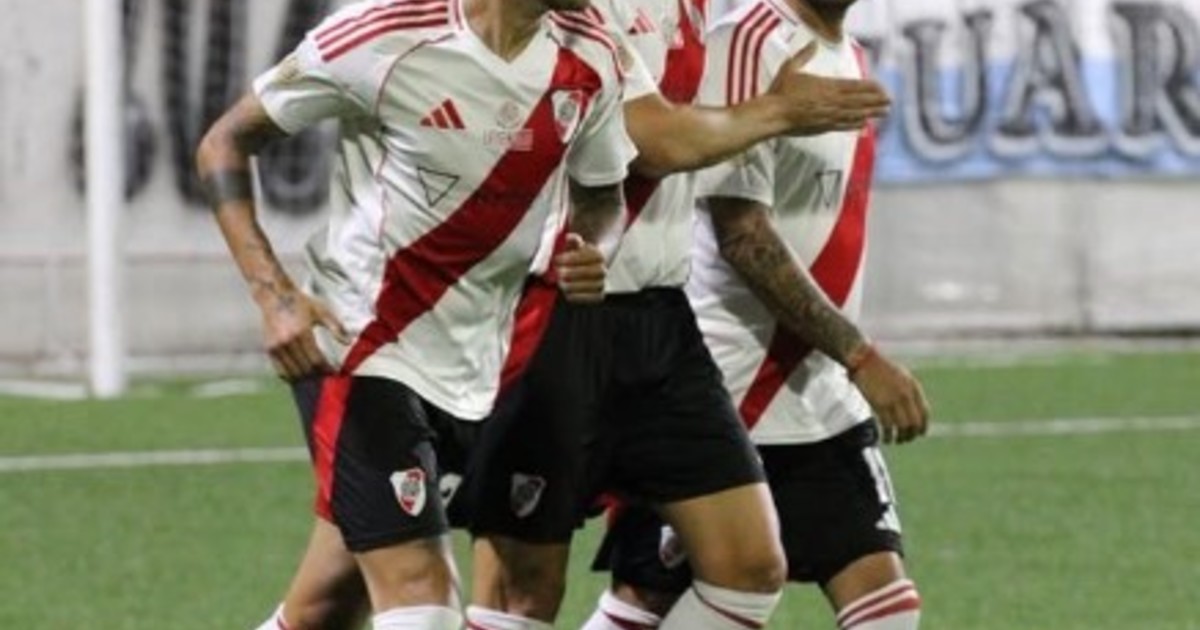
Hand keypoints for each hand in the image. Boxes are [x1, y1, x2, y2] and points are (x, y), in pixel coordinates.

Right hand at [258, 288, 349, 380]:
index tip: (334, 373)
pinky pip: (280, 369)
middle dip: (317, 375)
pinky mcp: (269, 349)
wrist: (275, 295)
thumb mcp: (321, 311)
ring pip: (293, 372)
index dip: (326, 369)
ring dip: (304, 378)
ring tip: (314, 378)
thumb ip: (336, 327)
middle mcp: (288, 342)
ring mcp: (277, 346)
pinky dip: (290, 375)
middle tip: (326, 377)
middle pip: (305, 369)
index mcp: (302, 333)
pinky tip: (299, 376)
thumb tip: (348, 342)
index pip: (317, 360)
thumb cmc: (300, 303)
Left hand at [554, 233, 605, 303]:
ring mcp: (602, 283)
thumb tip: (569, 237)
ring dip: (574, 285)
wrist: (586, 268)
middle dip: (572, 273)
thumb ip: (572, 240)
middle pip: (591, 271)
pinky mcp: (598, 296)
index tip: (556, 259)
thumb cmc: (576, 255)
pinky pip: (591, 299)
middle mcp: (603, 269)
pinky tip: (567, 293)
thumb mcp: (573, 245)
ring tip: (560, 283)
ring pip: (592, 286)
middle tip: (557, 273)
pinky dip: (578, 296)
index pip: (589, 255)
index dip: (572, 258)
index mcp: (599, 254)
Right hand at [768, 42, 890, 134]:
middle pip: (859, 100)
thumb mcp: (790, 68)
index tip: (882, 88)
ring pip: (855, 113)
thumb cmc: (780, 91)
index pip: (854, 86)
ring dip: (871, 112)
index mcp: (826, 86)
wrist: (772, 115)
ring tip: (884, 112)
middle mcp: (831, 101)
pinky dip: (854, 125)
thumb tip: (813, 42)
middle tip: (890, 100)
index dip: (870, 87)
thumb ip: (804, 55)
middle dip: (876, 100)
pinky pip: (843, 126)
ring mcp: (828, 115)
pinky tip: (863, 124)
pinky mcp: (822, 127)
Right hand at [848, 345, 929, 443]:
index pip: (925, 413)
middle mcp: (906, 395)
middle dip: (911, 434)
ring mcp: (894, 400)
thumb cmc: (880, 366)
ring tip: (895, 441)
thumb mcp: (901, 376)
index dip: (923, 426)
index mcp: (914, 387)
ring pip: (902, 427)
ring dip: (900, 437)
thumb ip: (908, 391)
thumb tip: (910, 408)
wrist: (864, 359)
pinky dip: (888, 435)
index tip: (921, 434)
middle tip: (906, 439)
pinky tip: (885, 439)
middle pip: (915, 422)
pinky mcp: (880, 404)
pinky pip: (888, 426)